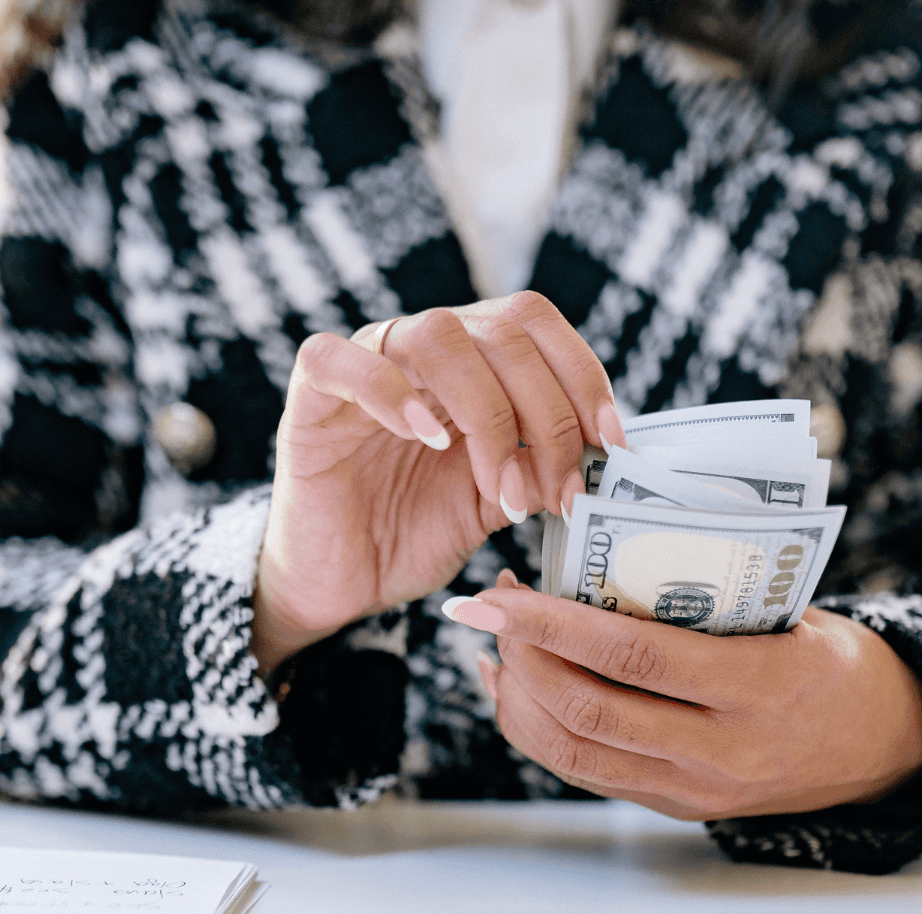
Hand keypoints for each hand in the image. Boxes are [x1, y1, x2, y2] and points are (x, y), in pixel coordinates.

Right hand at [252, 293, 625, 675]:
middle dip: (548, 412)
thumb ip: (540, 468)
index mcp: (471, 362)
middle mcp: (422, 350)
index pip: (535, 324)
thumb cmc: (413, 534)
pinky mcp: (309, 398)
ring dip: (487, 412)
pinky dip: (388, 390)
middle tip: (559, 489)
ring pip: (437, 334)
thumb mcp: (496, 502)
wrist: (340, 580)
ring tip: (498, 487)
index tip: (613, 443)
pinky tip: (428, 439)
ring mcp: (365, 364)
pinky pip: (336, 359)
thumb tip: (605, 456)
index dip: (582, 374)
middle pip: (502, 331)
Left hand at [449, 574, 921, 820]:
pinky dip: (537, 731)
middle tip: (488, 609)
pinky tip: (514, 689)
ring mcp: (695, 788)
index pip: (633, 657)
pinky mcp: (676, 806)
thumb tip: (604, 549)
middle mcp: (721, 751)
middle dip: (520, 658)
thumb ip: (708, 595)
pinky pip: (587, 773)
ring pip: (574, 754)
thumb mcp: (788, 614)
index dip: (555, 626)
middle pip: (589, 712)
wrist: (883, 746)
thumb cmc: (829, 658)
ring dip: (519, 697)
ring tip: (496, 646)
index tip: (501, 593)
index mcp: (756, 688)